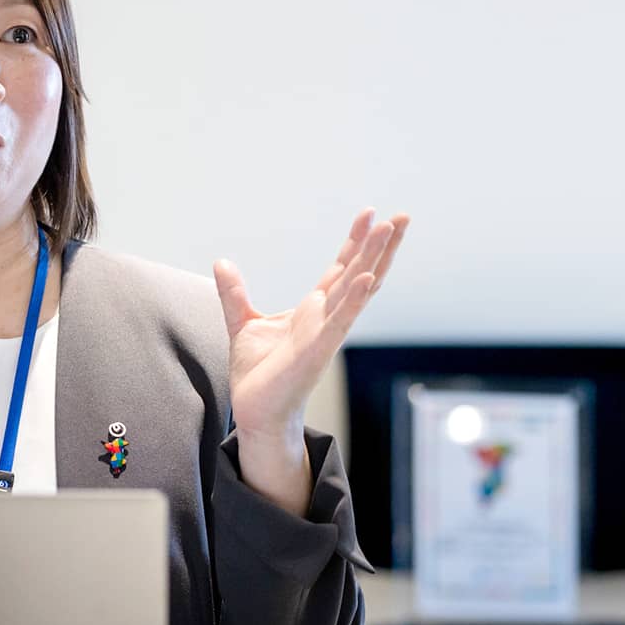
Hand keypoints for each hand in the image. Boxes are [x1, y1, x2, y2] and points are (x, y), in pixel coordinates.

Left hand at [213, 209, 408, 512]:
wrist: (254, 411)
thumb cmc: (257, 374)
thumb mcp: (242, 323)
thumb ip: (234, 293)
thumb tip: (222, 262)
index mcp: (314, 309)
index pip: (340, 268)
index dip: (355, 241)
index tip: (369, 213)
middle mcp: (327, 317)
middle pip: (360, 272)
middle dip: (380, 245)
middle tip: (402, 215)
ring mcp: (327, 332)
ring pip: (357, 289)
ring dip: (374, 259)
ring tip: (391, 230)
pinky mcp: (318, 349)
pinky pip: (341, 320)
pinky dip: (355, 298)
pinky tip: (368, 276)